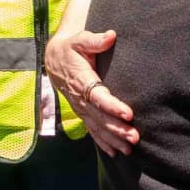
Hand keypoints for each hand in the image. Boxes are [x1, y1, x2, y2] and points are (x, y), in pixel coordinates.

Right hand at [44, 29, 138, 156]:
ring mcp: (81, 108)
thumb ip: (94, 39)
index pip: (98, 96)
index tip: (129, 113)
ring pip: (97, 127)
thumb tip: (111, 36)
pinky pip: (92, 130)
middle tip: (134, 138)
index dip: (113, 106)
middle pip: (100, 117)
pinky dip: (103, 142)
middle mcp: (80, 98)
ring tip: (129, 149)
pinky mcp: (82, 112)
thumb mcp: (80, 40)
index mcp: (81, 80)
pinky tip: (115, 153)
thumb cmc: (71, 48)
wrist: (54, 58)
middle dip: (117, 129)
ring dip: (113, 139)